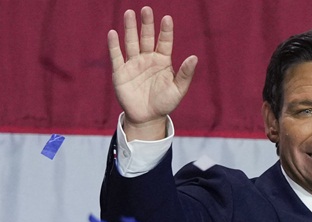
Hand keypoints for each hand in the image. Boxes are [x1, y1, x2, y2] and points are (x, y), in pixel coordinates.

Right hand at [107, 6, 197, 133]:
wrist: (147, 118)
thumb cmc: (165, 103)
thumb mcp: (178, 90)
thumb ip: (185, 74)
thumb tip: (194, 57)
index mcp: (163, 61)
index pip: (165, 42)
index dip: (165, 31)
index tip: (167, 18)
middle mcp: (147, 59)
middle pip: (146, 37)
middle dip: (146, 24)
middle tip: (146, 9)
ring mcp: (133, 64)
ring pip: (131, 42)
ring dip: (130, 28)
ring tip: (130, 13)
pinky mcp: (120, 72)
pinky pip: (117, 56)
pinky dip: (114, 45)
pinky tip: (114, 33)